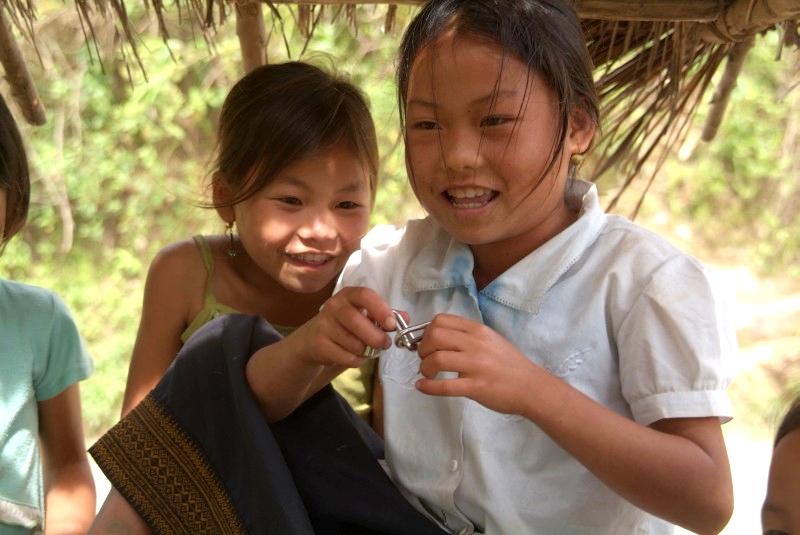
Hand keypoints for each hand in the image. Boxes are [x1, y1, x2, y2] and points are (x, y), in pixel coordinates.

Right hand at [292, 286, 396, 368]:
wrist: (316, 338)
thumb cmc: (348, 324)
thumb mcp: (367, 315)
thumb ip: (387, 315)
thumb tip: (406, 318)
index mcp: (349, 295)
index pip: (365, 295)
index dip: (381, 309)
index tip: (392, 325)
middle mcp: (334, 306)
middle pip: (356, 321)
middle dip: (376, 337)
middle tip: (385, 344)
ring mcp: (324, 324)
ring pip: (353, 343)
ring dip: (367, 351)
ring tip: (369, 350)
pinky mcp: (319, 344)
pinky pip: (345, 357)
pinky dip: (357, 361)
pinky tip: (356, 356)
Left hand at [414, 313, 539, 414]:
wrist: (531, 387)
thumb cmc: (509, 364)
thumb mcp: (490, 340)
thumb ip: (467, 336)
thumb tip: (437, 338)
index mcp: (478, 330)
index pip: (441, 320)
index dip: (427, 331)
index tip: (428, 343)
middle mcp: (476, 344)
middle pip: (435, 336)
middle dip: (423, 348)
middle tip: (426, 359)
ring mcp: (477, 366)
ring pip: (438, 359)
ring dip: (425, 367)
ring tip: (428, 373)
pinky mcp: (477, 387)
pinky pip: (446, 386)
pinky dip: (428, 387)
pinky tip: (423, 387)